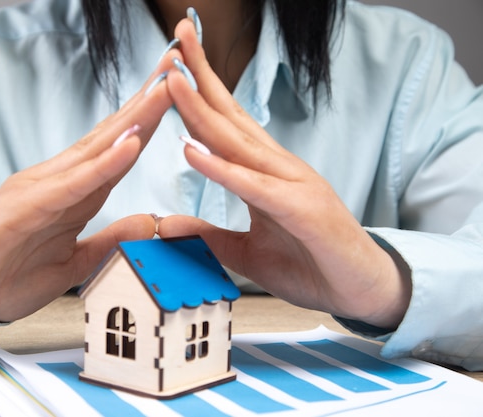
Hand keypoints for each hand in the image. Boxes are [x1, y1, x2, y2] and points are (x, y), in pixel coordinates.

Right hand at [0, 61, 175, 322]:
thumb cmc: (12, 273)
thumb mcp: (76, 261)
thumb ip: (110, 239)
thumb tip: (150, 222)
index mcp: (72, 192)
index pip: (116, 152)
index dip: (147, 125)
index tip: (178, 100)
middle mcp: (59, 180)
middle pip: (110, 138)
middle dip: (146, 106)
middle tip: (177, 69)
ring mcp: (42, 188)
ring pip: (96, 150)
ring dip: (133, 121)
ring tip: (164, 91)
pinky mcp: (29, 205)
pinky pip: (75, 183)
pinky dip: (105, 164)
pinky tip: (130, 144)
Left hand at [159, 18, 411, 328]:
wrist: (362, 290)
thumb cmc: (310, 263)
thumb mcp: (245, 253)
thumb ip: (209, 235)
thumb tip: (168, 226)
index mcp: (263, 172)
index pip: (225, 124)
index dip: (197, 93)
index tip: (170, 64)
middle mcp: (276, 167)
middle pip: (231, 116)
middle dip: (201, 75)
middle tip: (177, 34)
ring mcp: (292, 184)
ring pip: (238, 142)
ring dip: (202, 110)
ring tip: (173, 80)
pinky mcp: (302, 209)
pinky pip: (254, 187)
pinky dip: (222, 169)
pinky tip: (193, 150)